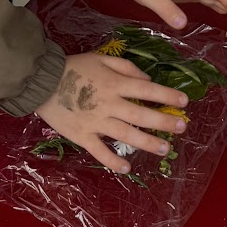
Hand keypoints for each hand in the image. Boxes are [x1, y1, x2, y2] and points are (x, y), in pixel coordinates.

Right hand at [36, 52, 189, 173]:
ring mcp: (96, 122)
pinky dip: (113, 161)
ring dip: (147, 143)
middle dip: (164, 121)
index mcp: (114, 83)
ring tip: (164, 148)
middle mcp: (109, 104)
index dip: (167, 95)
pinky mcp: (82, 136)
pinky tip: (127, 168)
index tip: (184, 102)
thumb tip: (146, 80)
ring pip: (126, 134)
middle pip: (141, 115)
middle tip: (181, 127)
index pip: (147, 90)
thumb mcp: (100, 58)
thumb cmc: (73, 67)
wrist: (41, 82)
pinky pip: (100, 151)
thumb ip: (126, 67)